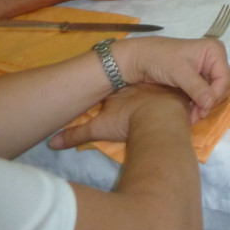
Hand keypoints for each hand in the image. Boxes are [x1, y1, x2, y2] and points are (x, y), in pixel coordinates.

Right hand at [49, 83, 190, 148]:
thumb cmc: (128, 122)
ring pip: (158, 89)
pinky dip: (174, 103)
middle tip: (135, 105)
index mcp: (123, 90)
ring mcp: (161, 88)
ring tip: (156, 108)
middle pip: (137, 87)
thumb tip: (50, 144)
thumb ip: (76, 134)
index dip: (114, 97)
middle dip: (136, 93)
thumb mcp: (98, 128)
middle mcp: (142, 85)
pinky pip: (177, 97)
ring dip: (157, 96)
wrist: (156, 118)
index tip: (112, 102)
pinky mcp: (179, 95)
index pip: (116, 89)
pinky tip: (174, 112)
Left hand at [114, 37, 229, 120]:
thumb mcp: (179, 72)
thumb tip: (210, 104)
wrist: (140, 59)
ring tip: (191, 116)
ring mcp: (207, 70)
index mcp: (215, 51)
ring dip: (204, 106)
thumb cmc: (159, 59)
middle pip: (222, 87)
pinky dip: (199, 104)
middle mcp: (215, 60)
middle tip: (195, 116)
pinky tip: (189, 111)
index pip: (224, 79)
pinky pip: (206, 94)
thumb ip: (197, 88)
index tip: (202, 110)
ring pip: (215, 93)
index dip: (215, 96)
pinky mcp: (199, 79)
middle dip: (210, 102)